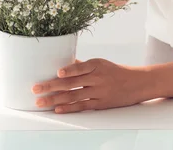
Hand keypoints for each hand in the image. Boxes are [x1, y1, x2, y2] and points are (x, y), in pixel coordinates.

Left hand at [31, 58, 150, 111]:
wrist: (136, 84)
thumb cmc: (115, 71)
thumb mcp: (101, 63)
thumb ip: (83, 65)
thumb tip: (65, 64)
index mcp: (97, 64)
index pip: (81, 67)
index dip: (69, 70)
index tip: (57, 72)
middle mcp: (97, 78)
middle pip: (71, 83)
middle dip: (51, 86)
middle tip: (35, 89)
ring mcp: (99, 92)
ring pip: (73, 96)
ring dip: (55, 100)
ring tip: (40, 101)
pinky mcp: (100, 104)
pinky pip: (82, 106)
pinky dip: (69, 108)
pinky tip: (57, 109)